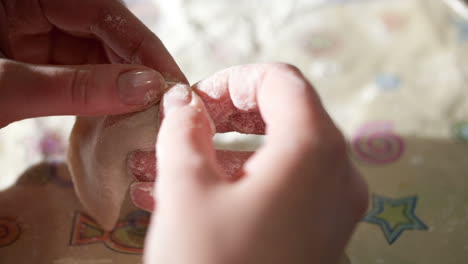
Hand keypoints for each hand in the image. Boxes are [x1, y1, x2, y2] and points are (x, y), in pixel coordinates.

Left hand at [0, 0, 185, 127]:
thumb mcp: (7, 88)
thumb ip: (75, 88)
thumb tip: (146, 90)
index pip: (105, 13)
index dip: (145, 49)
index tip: (173, 84)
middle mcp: (40, 10)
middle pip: (108, 35)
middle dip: (139, 71)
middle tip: (166, 107)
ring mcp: (38, 37)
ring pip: (99, 58)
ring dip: (125, 89)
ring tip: (149, 118)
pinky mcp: (38, 64)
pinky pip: (82, 76)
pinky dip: (102, 99)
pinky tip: (122, 118)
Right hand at [140, 64, 367, 263]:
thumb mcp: (186, 190)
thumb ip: (183, 131)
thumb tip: (180, 101)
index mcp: (314, 150)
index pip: (281, 81)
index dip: (233, 80)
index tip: (194, 99)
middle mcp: (339, 175)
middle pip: (285, 115)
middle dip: (228, 116)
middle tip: (185, 126)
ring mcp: (335, 209)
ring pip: (278, 157)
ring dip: (224, 154)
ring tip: (168, 162)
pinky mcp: (320, 235)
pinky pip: (281, 191)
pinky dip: (240, 184)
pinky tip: (190, 193)